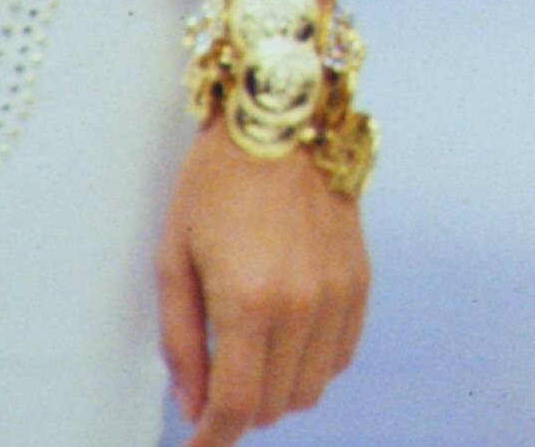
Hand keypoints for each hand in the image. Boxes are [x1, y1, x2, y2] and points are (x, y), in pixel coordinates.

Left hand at [160, 129, 367, 444]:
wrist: (283, 120)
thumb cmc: (216, 182)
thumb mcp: (174, 259)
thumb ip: (182, 342)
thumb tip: (192, 403)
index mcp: (249, 303)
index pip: (236, 406)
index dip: (213, 439)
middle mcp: (303, 305)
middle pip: (277, 405)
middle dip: (240, 411)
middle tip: (213, 387)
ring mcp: (339, 294)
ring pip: (313, 388)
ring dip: (278, 390)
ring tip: (250, 359)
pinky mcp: (360, 280)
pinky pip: (342, 354)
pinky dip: (312, 364)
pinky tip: (286, 338)